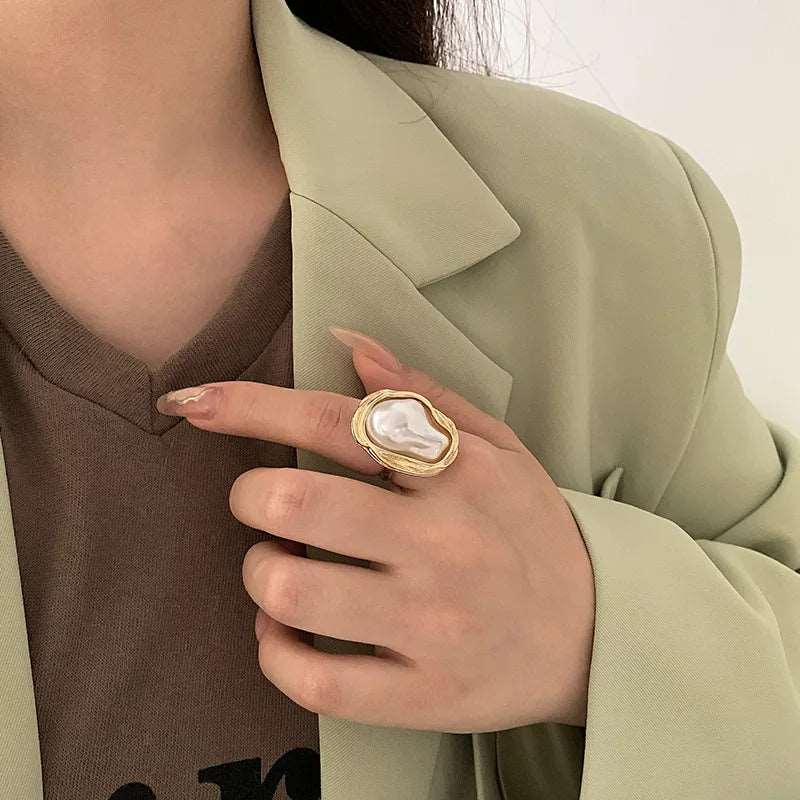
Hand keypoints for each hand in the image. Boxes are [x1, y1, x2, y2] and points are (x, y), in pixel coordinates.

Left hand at [155, 327, 594, 732]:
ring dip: (260, 570)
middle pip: (297, 500)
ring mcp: (431, 623)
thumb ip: (426, 394)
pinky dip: (274, 650)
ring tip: (280, 564)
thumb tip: (350, 345)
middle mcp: (443, 543)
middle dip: (249, 493)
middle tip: (261, 500)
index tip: (195, 401)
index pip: (336, 421)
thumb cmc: (533, 530)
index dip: (251, 405)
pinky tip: (285, 630)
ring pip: (292, 589)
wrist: (595, 635)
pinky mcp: (422, 693)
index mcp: (460, 473)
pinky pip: (314, 678)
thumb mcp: (501, 448)